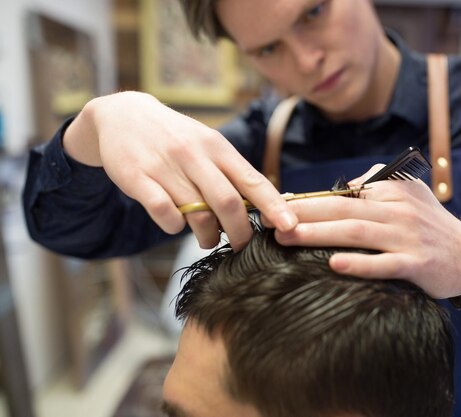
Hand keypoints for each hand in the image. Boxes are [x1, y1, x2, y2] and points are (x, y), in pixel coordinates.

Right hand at [64, 91, 296, 249]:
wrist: (124, 115)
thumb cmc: (177, 138)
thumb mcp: (208, 145)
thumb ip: (232, 174)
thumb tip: (264, 208)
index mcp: (218, 147)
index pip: (253, 180)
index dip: (274, 206)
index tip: (290, 227)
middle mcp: (194, 155)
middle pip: (228, 203)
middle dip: (240, 233)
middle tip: (241, 247)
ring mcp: (166, 166)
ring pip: (197, 213)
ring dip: (207, 235)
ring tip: (207, 238)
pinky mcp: (137, 178)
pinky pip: (163, 213)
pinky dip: (174, 227)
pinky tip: (175, 224)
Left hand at [266, 174, 460, 298]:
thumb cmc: (433, 226)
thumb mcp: (411, 194)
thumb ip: (380, 183)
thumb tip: (349, 185)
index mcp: (392, 193)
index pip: (343, 195)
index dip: (309, 199)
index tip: (278, 204)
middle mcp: (398, 211)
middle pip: (343, 210)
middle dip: (304, 214)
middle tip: (270, 221)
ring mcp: (407, 237)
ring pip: (357, 233)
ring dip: (320, 235)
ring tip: (288, 238)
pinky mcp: (418, 263)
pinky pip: (385, 263)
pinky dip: (360, 264)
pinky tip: (334, 264)